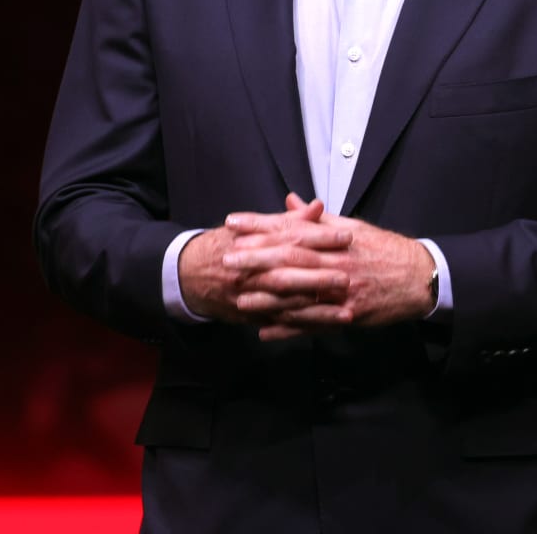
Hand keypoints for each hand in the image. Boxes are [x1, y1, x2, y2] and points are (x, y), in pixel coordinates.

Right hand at [176, 195, 354, 326]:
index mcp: (253, 242)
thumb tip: (317, 206)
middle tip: (348, 278)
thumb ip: (288, 220)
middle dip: (320, 277)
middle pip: (288, 273)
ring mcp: (250, 296)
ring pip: (286, 305)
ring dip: (317, 311)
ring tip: (345, 312)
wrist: (188, 274)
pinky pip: (281, 324)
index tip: (346, 237)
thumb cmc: (225, 246)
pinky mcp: (251, 316)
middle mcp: (251, 270)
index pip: (291, 237)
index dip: (320, 237)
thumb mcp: (252, 227)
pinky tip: (326, 329)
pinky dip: (304, 328)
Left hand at [224, 196, 436, 340]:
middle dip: (256, 259)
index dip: (260, 225)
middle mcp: (336, 263)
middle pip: (290, 260)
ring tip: (238, 298)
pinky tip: (265, 331)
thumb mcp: (354, 228)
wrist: (419, 278)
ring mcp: (341, 291)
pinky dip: (288, 328)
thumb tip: (292, 202)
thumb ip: (318, 219)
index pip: (291, 229)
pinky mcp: (347, 315)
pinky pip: (313, 323)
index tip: (234, 222)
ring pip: (299, 295)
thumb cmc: (384, 250)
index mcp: (335, 239)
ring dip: (266, 298)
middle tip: (227, 258)